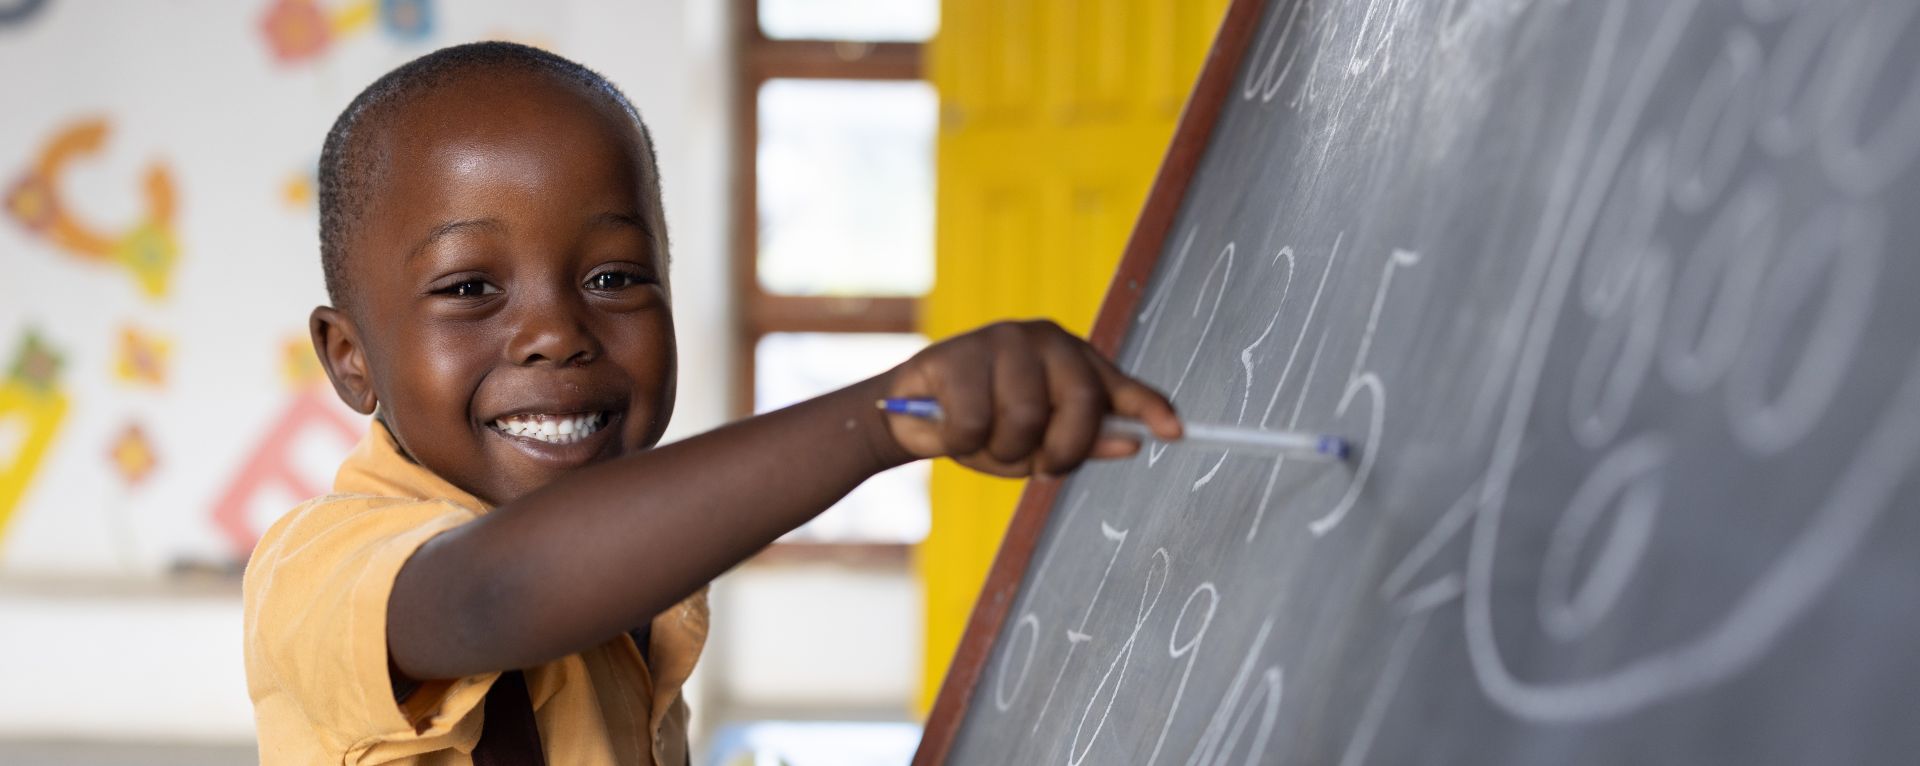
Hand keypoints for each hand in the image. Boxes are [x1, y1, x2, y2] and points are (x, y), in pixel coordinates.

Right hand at [880, 320, 1181, 476]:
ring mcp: (1001, 341)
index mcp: (1071, 359)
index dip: (1148, 407)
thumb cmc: (986, 426)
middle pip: (1080, 403)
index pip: (1118, 383)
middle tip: (1038, 466)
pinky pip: (975, 423)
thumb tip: (1132, 442)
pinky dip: (963, 445)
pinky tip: (950, 432)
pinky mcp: (957, 355)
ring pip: (1026, 418)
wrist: (909, 414)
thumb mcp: (1040, 443)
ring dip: (1004, 451)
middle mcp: (1043, 339)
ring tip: (985, 442)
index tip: (1175, 431)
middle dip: (1061, 450)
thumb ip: (1084, 441)